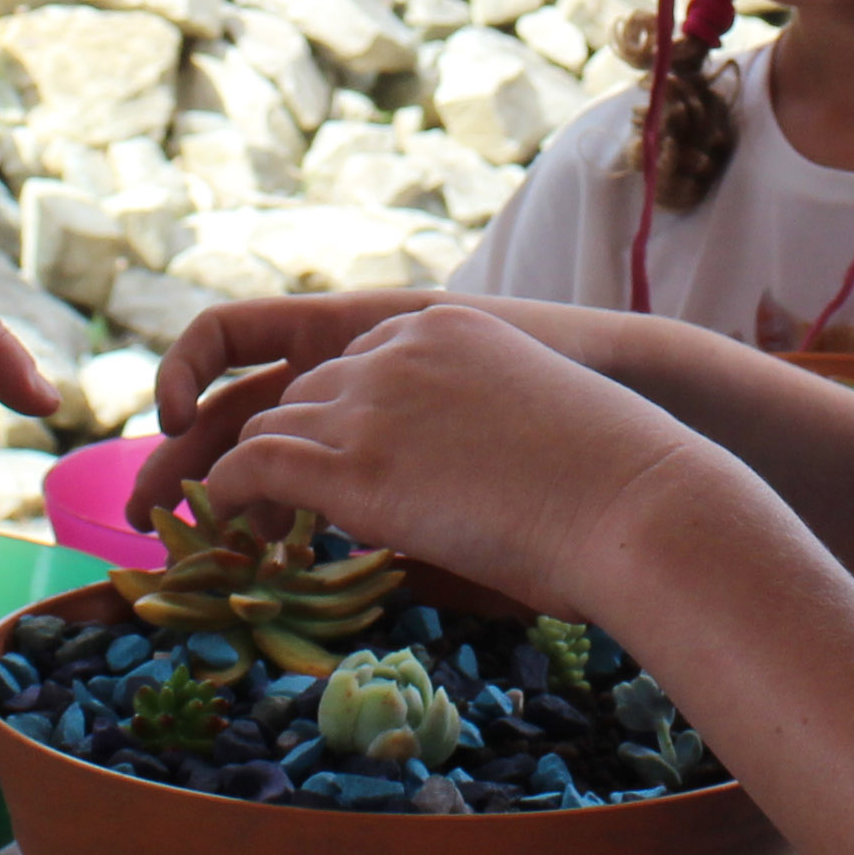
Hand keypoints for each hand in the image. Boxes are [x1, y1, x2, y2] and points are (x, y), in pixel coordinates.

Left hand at [179, 302, 733, 627]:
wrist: (639, 504)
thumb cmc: (610, 488)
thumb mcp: (524, 425)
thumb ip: (456, 435)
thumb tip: (427, 496)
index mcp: (441, 328)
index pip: (343, 361)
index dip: (317, 415)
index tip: (300, 460)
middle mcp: (395, 348)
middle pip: (295, 393)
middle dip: (262, 445)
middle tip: (234, 501)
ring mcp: (371, 401)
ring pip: (268, 427)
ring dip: (238, 476)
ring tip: (216, 526)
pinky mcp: (354, 463)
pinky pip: (252, 465)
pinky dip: (223, 492)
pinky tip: (214, 525)